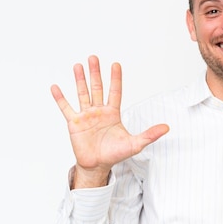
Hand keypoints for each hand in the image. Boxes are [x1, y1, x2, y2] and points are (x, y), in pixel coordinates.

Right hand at [51, 55, 168, 187]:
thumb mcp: (135, 144)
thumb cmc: (115, 154)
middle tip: (93, 57)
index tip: (115, 65)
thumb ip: (149, 134)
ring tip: (78, 66)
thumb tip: (167, 128)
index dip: (115, 78)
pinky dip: (60, 98)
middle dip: (95, 73)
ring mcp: (86, 116)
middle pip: (97, 88)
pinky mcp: (74, 123)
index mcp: (112, 113)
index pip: (115, 91)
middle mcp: (99, 111)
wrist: (97, 165)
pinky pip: (66, 108)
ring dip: (80, 80)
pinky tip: (55, 87)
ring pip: (82, 93)